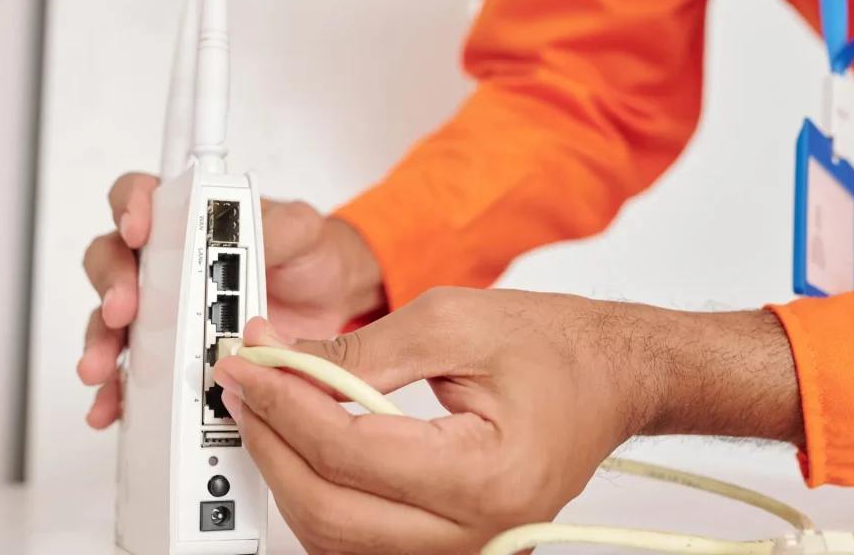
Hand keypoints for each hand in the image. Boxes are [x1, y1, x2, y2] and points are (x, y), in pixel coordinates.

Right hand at [78, 171, 384, 428]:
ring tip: (102, 368)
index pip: (140, 196)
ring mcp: (164, 311)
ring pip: (112, 322)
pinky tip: (113, 406)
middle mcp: (164, 262)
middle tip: (123, 311)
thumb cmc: (307, 256)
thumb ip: (273, 228)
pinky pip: (134, 373)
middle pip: (112, 262)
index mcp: (187, 219)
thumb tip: (244, 238)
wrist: (333, 304)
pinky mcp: (173, 355)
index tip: (137, 231)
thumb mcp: (300, 231)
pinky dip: (119, 391)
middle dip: (112, 286)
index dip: (130, 207)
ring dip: (102, 345)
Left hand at [213, 287, 802, 553]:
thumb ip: (362, 350)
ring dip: (289, 472)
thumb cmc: (555, 349)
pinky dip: (321, 492)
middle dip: (271, 444)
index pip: (350, 451)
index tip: (247, 363)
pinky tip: (306, 443)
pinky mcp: (450, 545)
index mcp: (487, 476)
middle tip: (244, 386)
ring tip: (268, 408)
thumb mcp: (454, 321)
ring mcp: (465, 548)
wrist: (609, 378)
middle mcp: (477, 532)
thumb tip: (285, 363)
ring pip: (336, 537)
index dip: (283, 403)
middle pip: (329, 513)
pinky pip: (362, 538)